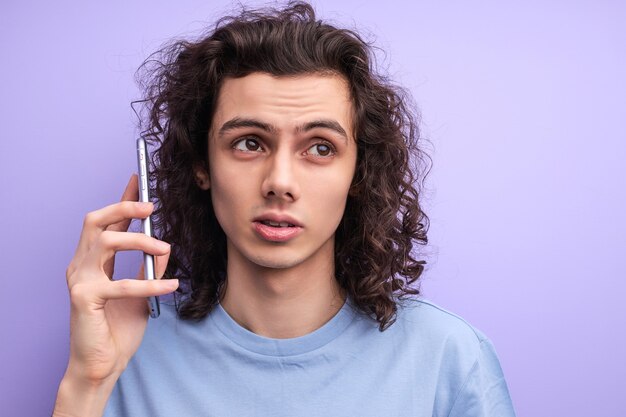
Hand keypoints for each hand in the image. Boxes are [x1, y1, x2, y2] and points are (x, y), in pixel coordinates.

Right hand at [62, 174, 177, 386]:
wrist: (102, 365)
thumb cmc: (118, 328)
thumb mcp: (141, 292)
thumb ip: (149, 268)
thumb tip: (164, 246)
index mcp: (93, 261)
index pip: (106, 222)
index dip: (123, 200)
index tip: (139, 180)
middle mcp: (81, 265)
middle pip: (96, 222)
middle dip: (123, 208)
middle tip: (151, 209)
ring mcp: (79, 281)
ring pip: (106, 243)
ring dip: (141, 242)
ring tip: (165, 250)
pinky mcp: (83, 299)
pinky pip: (121, 284)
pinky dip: (150, 284)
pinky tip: (171, 287)